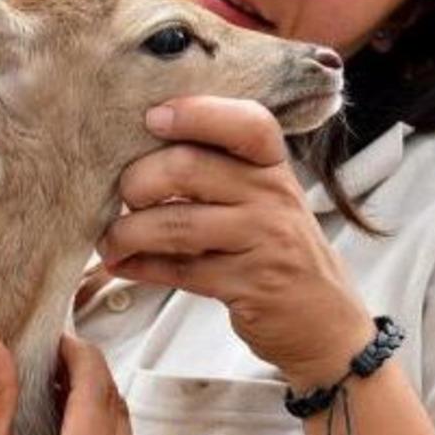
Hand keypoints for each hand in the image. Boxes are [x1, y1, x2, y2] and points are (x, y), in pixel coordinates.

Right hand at [0, 328, 136, 434]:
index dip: (79, 355)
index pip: (96, 394)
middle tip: (49, 355)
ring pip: (123, 429)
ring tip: (54, 383)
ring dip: (95, 400)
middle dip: (87, 374)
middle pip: (115, 408)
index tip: (52, 337)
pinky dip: (98, 430)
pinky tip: (65, 421)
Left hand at [97, 97, 373, 386]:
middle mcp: (273, 197)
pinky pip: (180, 270)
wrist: (324, 322)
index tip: (152, 118)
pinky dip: (141, 267)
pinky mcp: (248, 285)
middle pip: (189, 168)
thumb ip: (220, 174)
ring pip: (176, 224)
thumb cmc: (280, 252)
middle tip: (121, 197)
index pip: (245, 122)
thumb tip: (139, 156)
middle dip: (138, 181)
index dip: (195, 113)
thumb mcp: (266, 202)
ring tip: (110, 241)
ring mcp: (263, 242)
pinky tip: (123, 266)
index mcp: (274, 167)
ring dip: (128, 232)